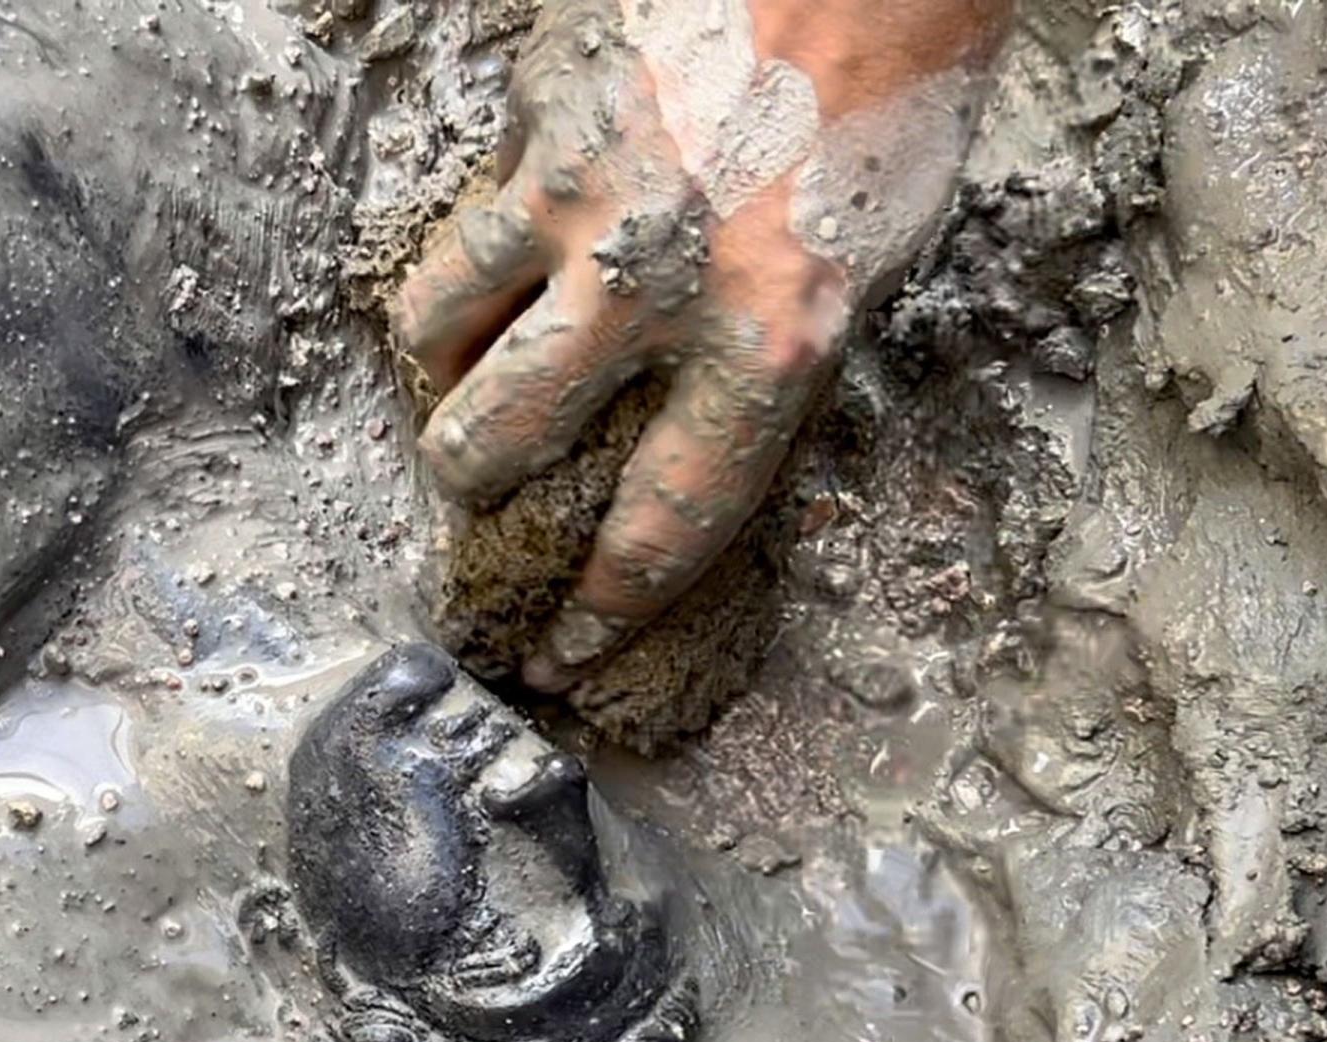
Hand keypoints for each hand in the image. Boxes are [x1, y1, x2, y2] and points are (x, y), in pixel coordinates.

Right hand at [393, 0, 1009, 691]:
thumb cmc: (893, 105)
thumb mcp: (868, 270)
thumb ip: (771, 368)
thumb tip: (682, 457)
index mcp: (768, 338)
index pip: (659, 521)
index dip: (601, 608)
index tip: (563, 651)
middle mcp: (654, 279)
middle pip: (497, 435)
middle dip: (469, 485)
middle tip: (472, 487)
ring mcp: (577, 190)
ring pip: (435, 322)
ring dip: (434, 369)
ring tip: (450, 376)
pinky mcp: (537, 110)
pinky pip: (474, 202)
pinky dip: (483, 236)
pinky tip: (521, 234)